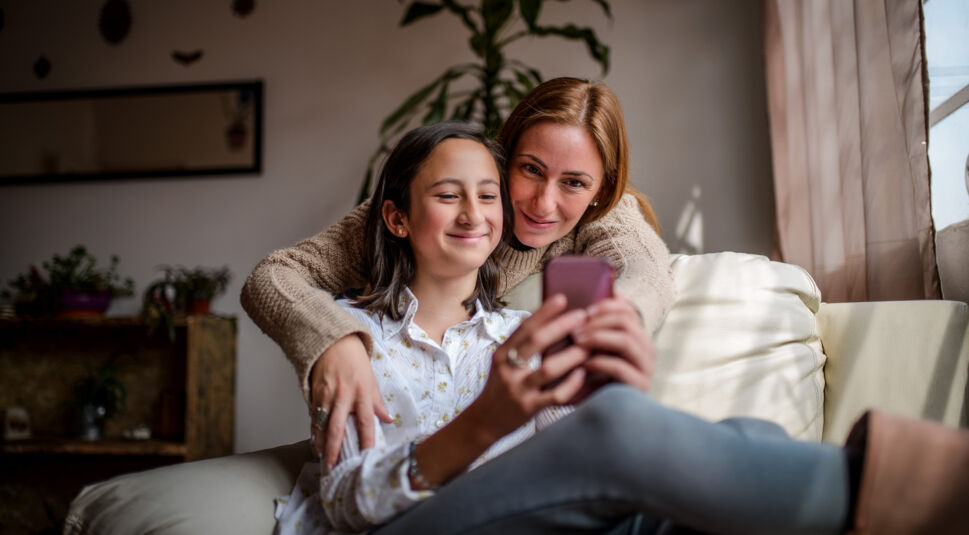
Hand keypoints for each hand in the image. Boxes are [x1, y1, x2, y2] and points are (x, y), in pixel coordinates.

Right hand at [310, 334, 392, 467]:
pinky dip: (314, 431)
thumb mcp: (371, 379)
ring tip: (323, 460)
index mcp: (362, 392)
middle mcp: (343, 396)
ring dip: (321, 444)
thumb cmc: (355, 360)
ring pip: (322, 425)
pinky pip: (314, 416)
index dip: (367, 440)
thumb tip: (388, 420)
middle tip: (332, 467)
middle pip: (337, 428)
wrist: (333, 342)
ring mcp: (326, 395)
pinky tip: (315, 442)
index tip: (366, 456)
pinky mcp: (314, 393)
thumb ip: (378, 402)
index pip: (366, 421)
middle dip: (334, 450)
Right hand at [466, 294, 589, 441]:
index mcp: (502, 354)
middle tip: (583, 316)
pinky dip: (571, 384)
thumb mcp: (503, 362)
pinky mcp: (529, 409)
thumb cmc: (501, 387)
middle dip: (561, 326)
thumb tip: (550, 321)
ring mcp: (518, 390)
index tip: (562, 299)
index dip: (543, 312)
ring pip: (548, 369)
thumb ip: (521, 345)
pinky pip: (554, 395)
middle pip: (536, 342)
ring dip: (570, 356)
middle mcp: (508, 369)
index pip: (524, 328)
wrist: (484, 421)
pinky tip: (583, 374)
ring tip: (588, 346)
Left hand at [571, 297, 655, 392]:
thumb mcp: (595, 349)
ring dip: (598, 338)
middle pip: (627, 323)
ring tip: (577, 342)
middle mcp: (647, 350)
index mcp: (638, 337)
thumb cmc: (595, 377)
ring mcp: (646, 368)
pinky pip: (619, 367)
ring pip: (626, 341)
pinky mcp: (639, 386)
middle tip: (575, 328)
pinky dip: (598, 362)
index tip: (586, 310)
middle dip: (598, 322)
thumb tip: (607, 294)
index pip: (629, 311)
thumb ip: (597, 327)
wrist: (601, 413)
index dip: (607, 306)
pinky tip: (583, 364)